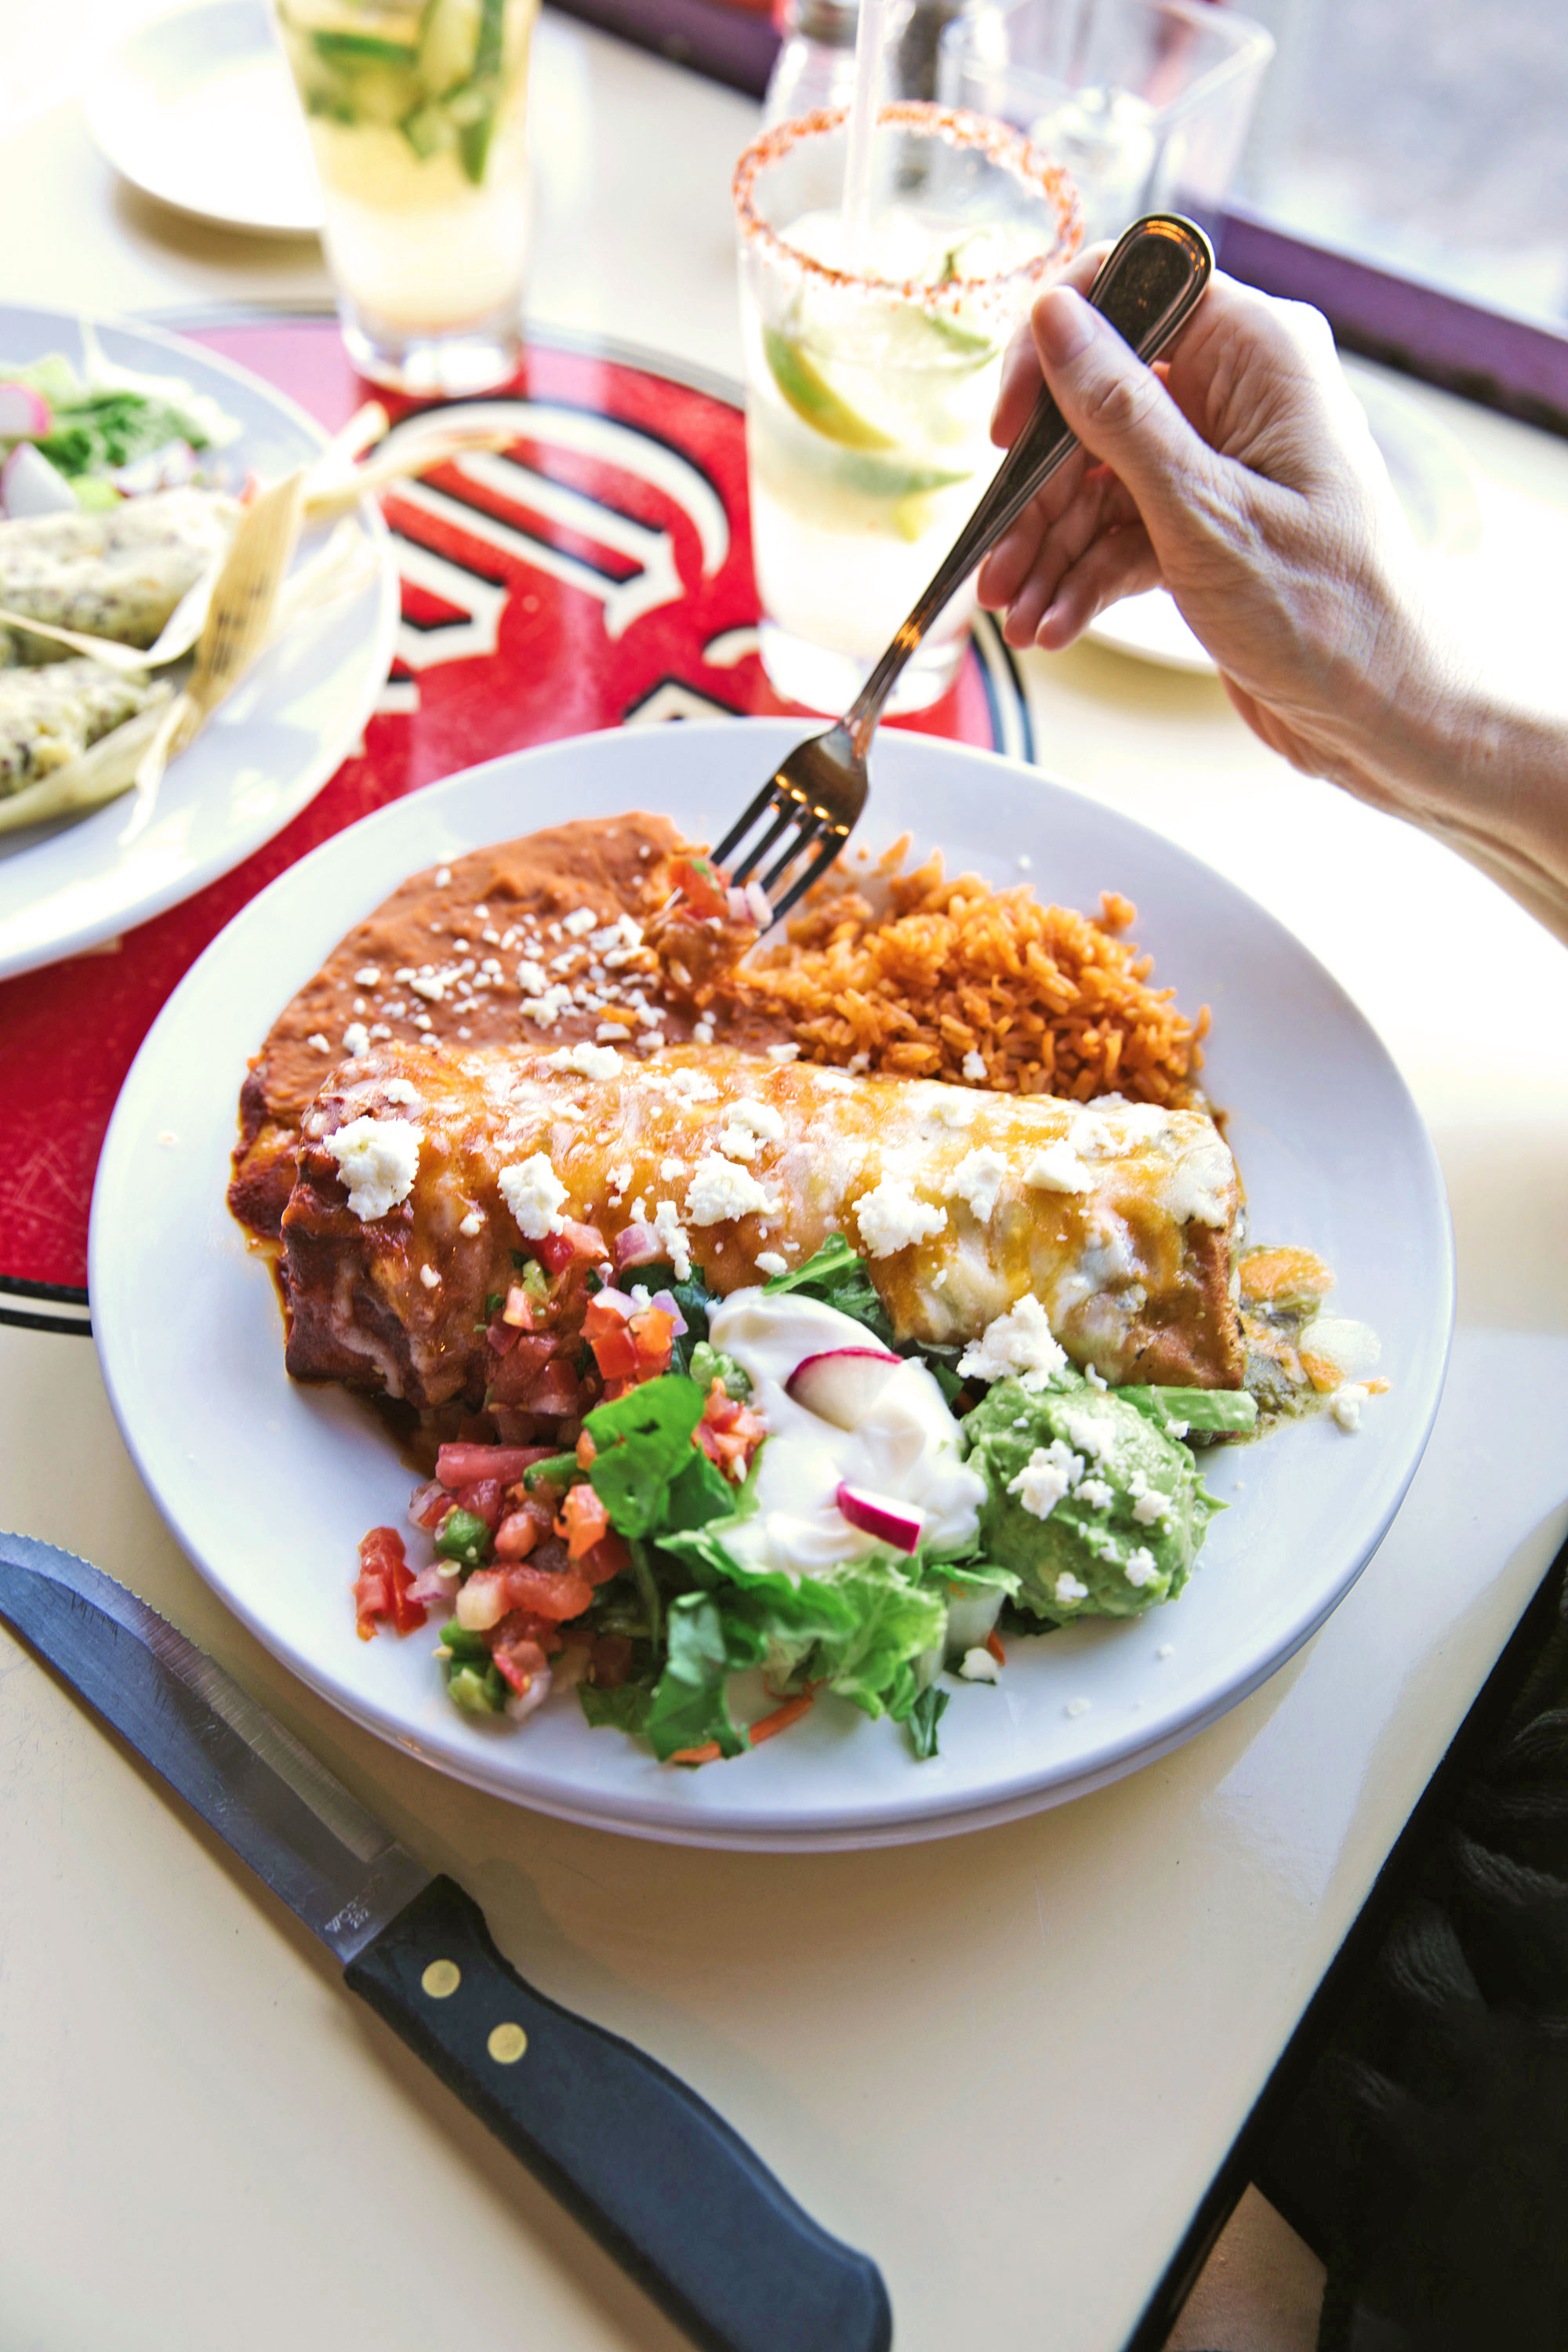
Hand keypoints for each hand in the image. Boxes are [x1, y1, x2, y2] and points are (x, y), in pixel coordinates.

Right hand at [976, 254, 1452, 800]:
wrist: (1379, 714)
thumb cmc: (1323, 613)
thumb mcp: (1203, 511)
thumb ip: (1120, 412)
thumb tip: (1053, 313)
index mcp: (1258, 353)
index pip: (1128, 293)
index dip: (1053, 352)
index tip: (1008, 432)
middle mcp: (1239, 393)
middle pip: (1095, 406)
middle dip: (1037, 492)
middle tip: (998, 568)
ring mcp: (1220, 462)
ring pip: (1097, 480)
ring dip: (1048, 549)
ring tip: (1017, 616)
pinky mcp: (1205, 526)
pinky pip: (1120, 532)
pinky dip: (1083, 578)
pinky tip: (1054, 627)